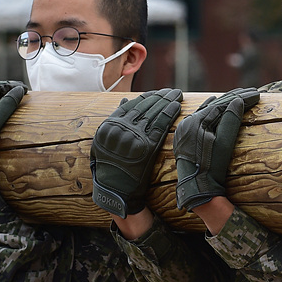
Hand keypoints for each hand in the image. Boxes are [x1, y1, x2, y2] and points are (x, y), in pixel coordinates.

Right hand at [91, 88, 182, 217]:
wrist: (116, 191)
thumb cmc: (111, 167)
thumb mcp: (104, 143)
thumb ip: (115, 120)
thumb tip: (125, 101)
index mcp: (109, 126)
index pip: (132, 105)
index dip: (147, 97)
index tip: (157, 92)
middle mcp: (120, 129)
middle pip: (145, 106)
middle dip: (160, 96)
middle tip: (172, 91)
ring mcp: (134, 137)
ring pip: (154, 112)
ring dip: (167, 101)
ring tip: (176, 95)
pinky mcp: (147, 146)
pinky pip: (161, 125)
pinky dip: (170, 113)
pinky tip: (177, 106)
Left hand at [174, 88, 258, 210]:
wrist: (197, 189)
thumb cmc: (212, 168)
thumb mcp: (225, 144)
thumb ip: (230, 121)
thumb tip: (238, 100)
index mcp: (195, 123)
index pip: (221, 105)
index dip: (240, 98)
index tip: (255, 94)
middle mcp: (186, 123)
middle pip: (213, 106)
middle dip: (233, 98)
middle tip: (252, 91)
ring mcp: (183, 129)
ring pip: (205, 111)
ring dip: (222, 103)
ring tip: (238, 94)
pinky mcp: (184, 136)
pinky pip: (198, 118)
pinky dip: (209, 111)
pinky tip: (214, 102)